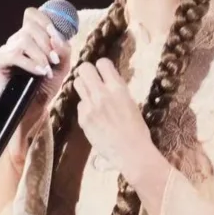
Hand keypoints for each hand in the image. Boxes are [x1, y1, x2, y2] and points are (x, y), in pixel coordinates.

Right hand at [0, 5, 73, 160]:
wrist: (35, 108)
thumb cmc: (47, 86)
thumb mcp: (63, 65)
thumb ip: (63, 48)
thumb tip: (55, 36)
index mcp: (30, 36)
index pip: (32, 15)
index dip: (45, 21)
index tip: (56, 37)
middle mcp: (16, 41)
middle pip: (30, 27)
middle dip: (46, 44)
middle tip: (54, 61)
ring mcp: (5, 51)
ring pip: (23, 40)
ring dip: (40, 55)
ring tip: (47, 70)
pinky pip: (13, 55)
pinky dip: (29, 63)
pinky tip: (39, 72)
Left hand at [74, 59, 158, 188]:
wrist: (131, 152)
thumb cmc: (137, 129)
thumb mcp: (130, 102)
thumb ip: (117, 90)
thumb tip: (108, 83)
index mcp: (118, 88)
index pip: (102, 63)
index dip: (101, 67)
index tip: (103, 73)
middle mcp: (102, 94)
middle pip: (84, 69)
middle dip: (87, 73)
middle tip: (91, 81)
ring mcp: (90, 106)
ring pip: (77, 84)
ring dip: (83, 87)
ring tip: (91, 96)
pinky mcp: (83, 119)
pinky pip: (80, 105)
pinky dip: (85, 108)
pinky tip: (94, 118)